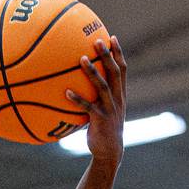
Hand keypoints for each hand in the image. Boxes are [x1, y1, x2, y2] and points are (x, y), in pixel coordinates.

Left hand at [66, 36, 125, 166]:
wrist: (109, 151)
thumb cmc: (103, 130)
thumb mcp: (104, 111)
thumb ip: (96, 98)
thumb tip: (78, 87)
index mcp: (120, 94)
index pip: (122, 69)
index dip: (118, 53)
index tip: (112, 37)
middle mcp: (118, 98)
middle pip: (115, 72)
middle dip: (107, 55)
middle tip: (97, 40)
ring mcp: (110, 109)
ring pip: (102, 86)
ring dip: (92, 72)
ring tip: (82, 59)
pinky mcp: (100, 120)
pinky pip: (88, 107)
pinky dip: (78, 99)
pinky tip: (66, 92)